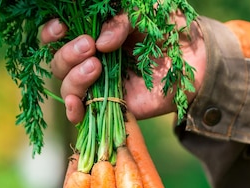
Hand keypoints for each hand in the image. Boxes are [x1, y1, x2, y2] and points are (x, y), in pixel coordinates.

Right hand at [40, 13, 205, 123]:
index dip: (51, 32)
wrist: (198, 61)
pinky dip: (73, 110)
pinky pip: (82, 113)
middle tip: (90, 46)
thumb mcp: (146, 12)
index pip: (59, 34)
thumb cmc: (171, 29)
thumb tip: (101, 43)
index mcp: (94, 32)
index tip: (61, 27)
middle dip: (68, 54)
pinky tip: (77, 104)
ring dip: (74, 77)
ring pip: (67, 85)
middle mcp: (92, 59)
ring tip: (97, 67)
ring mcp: (99, 84)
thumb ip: (122, 20)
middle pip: (58, 61)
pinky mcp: (111, 106)